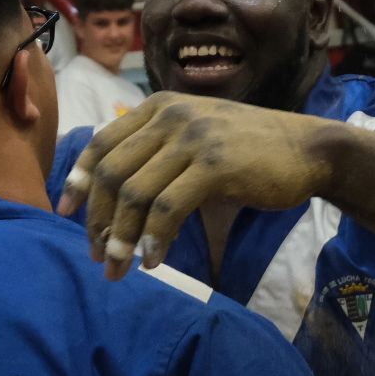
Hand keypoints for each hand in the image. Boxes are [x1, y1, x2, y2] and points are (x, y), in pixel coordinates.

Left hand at [55, 92, 336, 279]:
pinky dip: (155, 239)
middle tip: (98, 254)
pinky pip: (168, 208)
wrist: (309, 150)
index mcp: (159, 107)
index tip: (65, 211)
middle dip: (99, 219)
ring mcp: (193, 138)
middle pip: (113, 172)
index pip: (102, 142)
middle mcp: (170, 115)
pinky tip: (155, 261)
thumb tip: (117, 200)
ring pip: (135, 194)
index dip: (80, 179)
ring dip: (122, 238)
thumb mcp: (197, 140)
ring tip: (120, 268)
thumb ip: (159, 155)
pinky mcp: (214, 164)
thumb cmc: (251, 153)